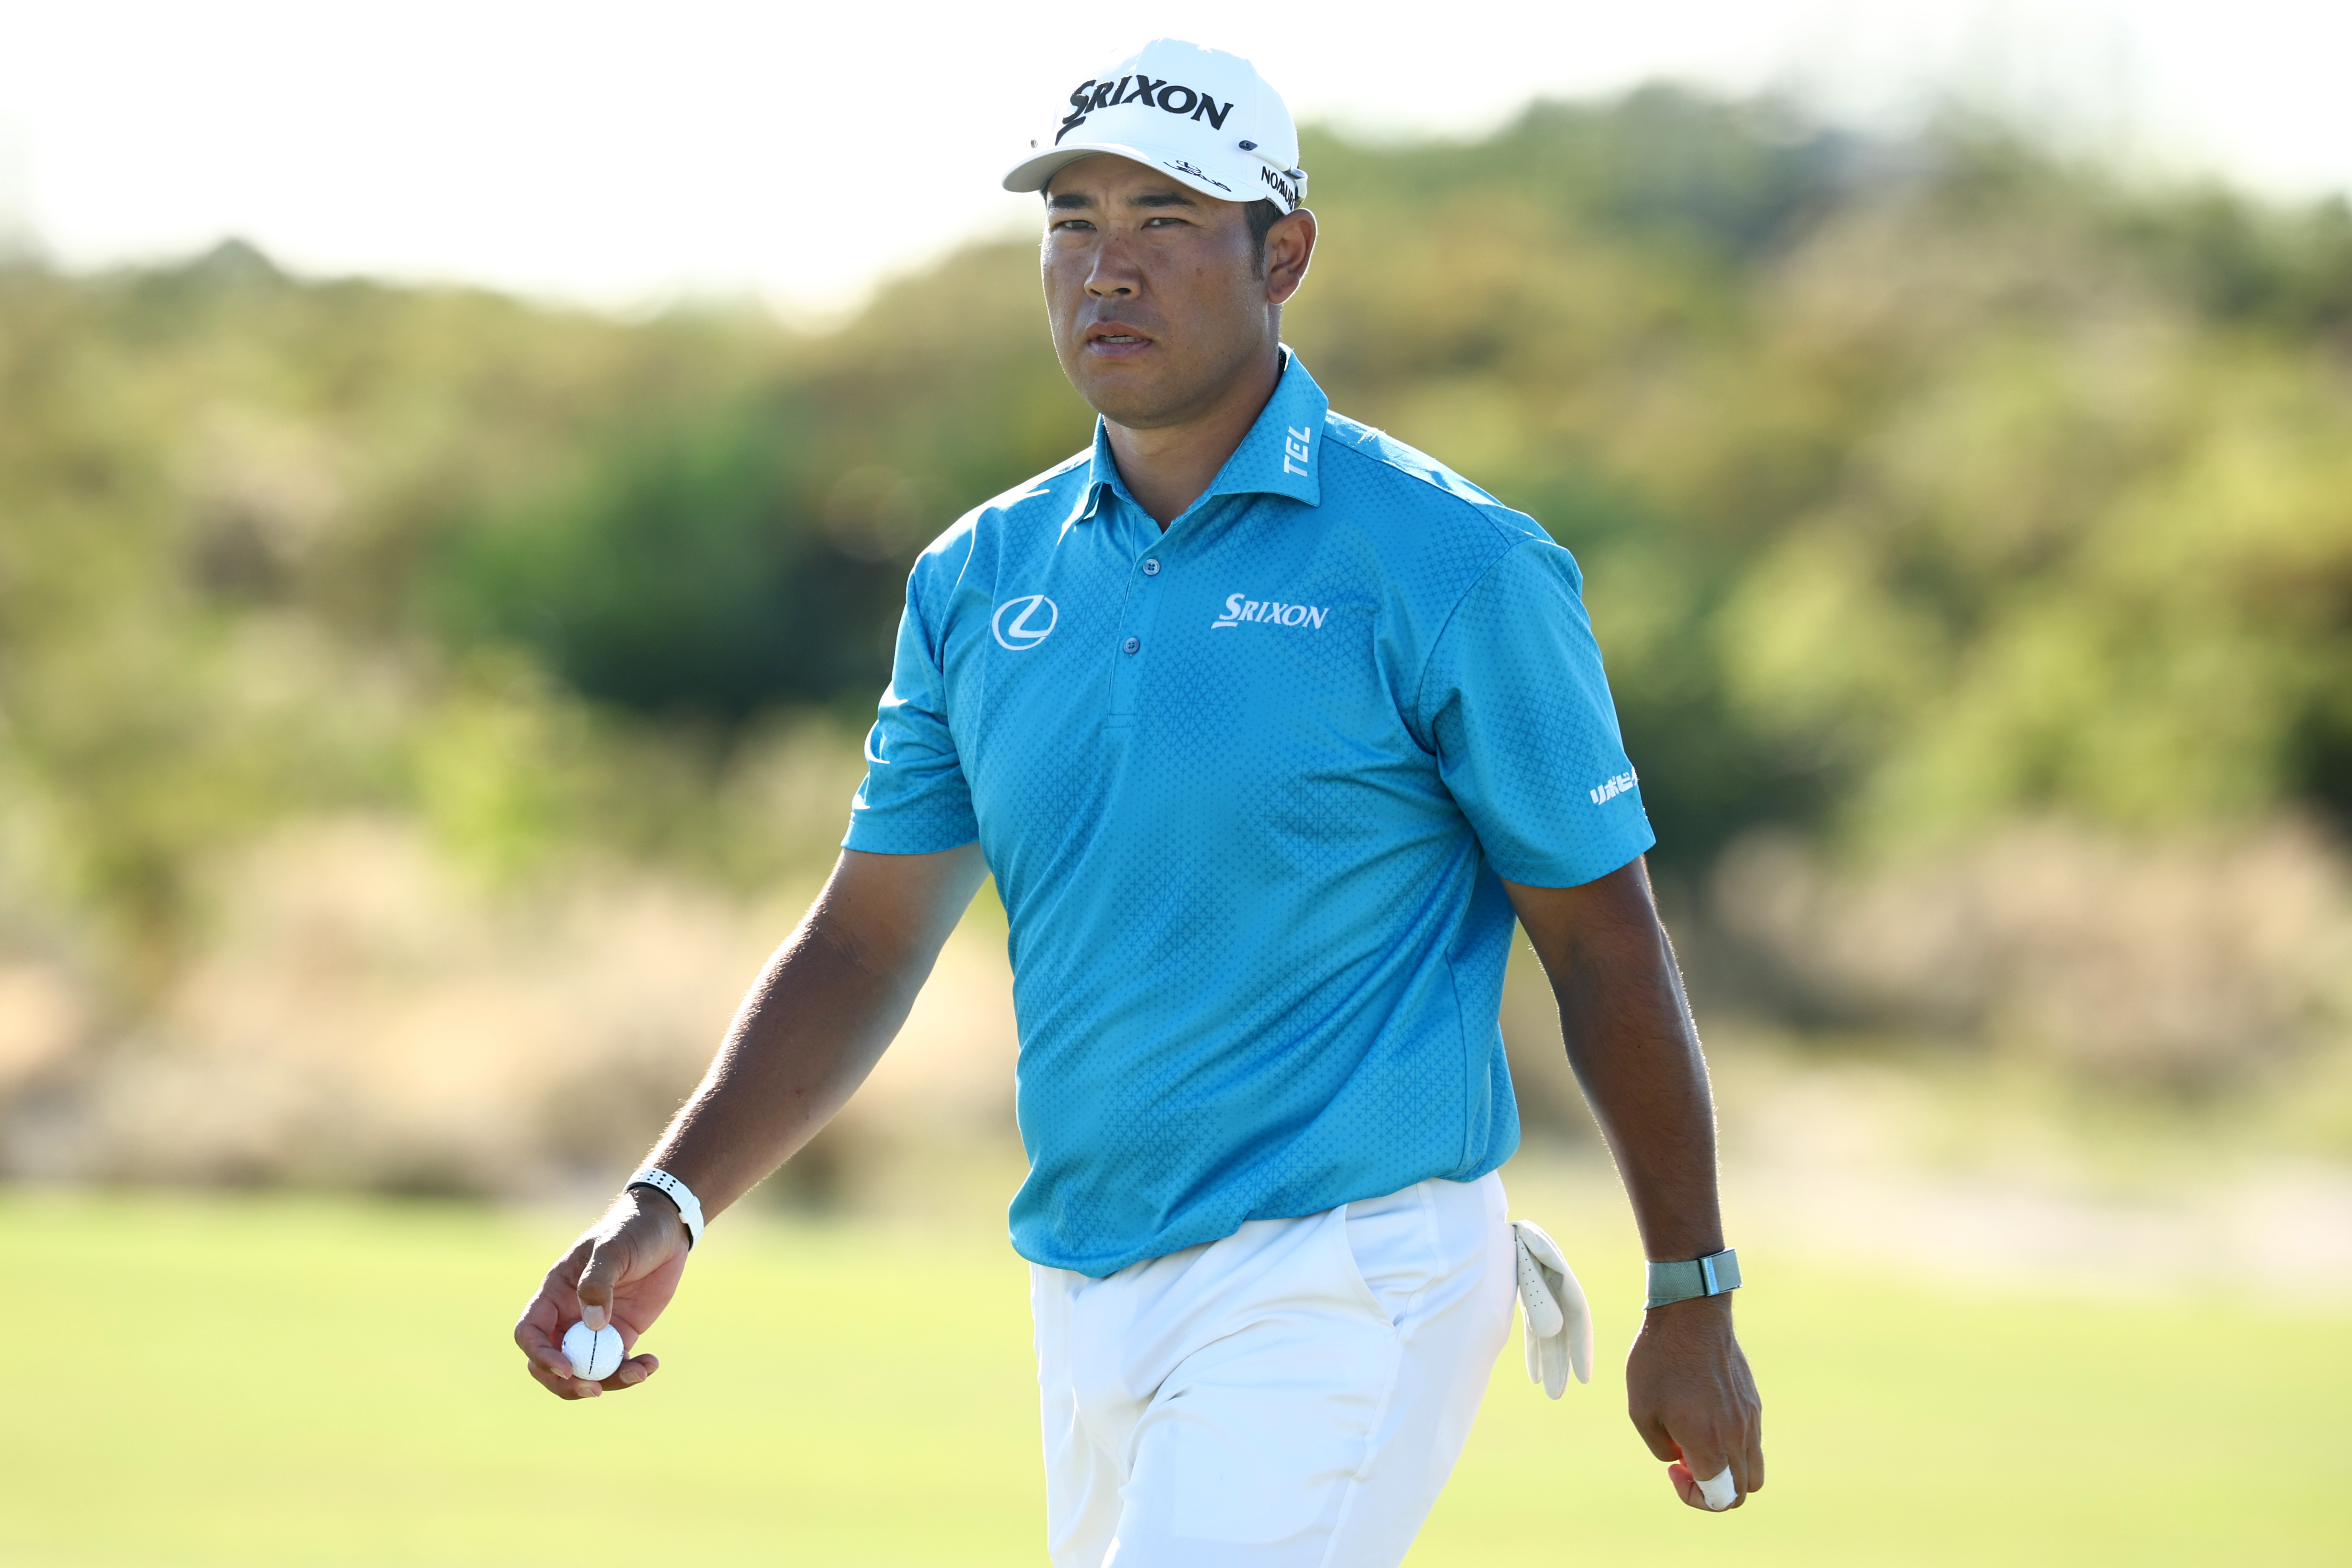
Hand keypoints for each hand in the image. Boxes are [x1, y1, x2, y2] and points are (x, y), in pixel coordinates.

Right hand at [513, 1188, 690, 1399]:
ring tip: (639, 1373)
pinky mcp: (622, 1333)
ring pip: (586, 1371)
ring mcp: (595, 1329)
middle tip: (595, 1390)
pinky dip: (632, 1372)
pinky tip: (651, 1364)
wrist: (666, 1229)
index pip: (530, 1333)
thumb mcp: (613, 1249)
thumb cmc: (632, 1231)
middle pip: (550, 1363)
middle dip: (567, 1384)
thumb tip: (593, 1324)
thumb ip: (598, 1282)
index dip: (541, 1355)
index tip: (567, 1368)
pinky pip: (617, 1365)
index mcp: (554, 1294)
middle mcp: (568, 1316)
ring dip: (607, 1382)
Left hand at [1625, 1293, 1763, 1508]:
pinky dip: (1734, 1446)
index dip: (1695, 1498)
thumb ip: (1661, 1448)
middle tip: (1685, 1462)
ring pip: (1754, 1469)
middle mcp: (1738, 1435)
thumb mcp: (1641, 1410)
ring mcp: (1751, 1418)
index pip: (1720, 1498)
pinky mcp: (1754, 1401)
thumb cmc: (1658, 1360)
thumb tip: (1681, 1458)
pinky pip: (1753, 1441)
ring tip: (1697, 1442)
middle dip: (1714, 1490)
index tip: (1674, 1471)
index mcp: (1710, 1442)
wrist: (1690, 1313)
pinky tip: (1705, 1418)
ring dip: (1728, 1470)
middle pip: (1743, 1491)